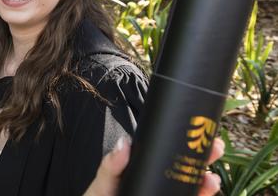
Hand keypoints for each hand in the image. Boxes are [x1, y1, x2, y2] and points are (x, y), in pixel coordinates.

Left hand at [84, 136, 224, 195]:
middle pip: (191, 165)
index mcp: (149, 164)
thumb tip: (124, 142)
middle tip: (216, 147)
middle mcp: (164, 178)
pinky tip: (206, 192)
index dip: (189, 139)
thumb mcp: (105, 178)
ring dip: (209, 182)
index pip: (172, 148)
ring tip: (211, 180)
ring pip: (196, 186)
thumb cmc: (103, 195)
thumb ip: (112, 164)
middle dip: (207, 155)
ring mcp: (170, 192)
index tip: (202, 129)